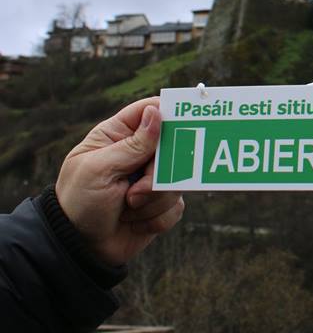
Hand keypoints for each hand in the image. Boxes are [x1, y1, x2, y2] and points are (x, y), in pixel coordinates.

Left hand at [55, 97, 184, 266]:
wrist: (79, 249)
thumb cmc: (79, 203)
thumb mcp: (100, 169)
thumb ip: (132, 144)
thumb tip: (156, 112)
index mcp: (117, 136)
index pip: (148, 111)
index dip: (168, 113)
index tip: (185, 122)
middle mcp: (138, 154)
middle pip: (173, 147)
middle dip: (159, 173)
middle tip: (137, 190)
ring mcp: (151, 179)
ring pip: (178, 180)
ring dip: (154, 199)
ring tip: (129, 208)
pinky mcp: (160, 204)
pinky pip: (178, 206)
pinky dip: (157, 217)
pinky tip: (135, 222)